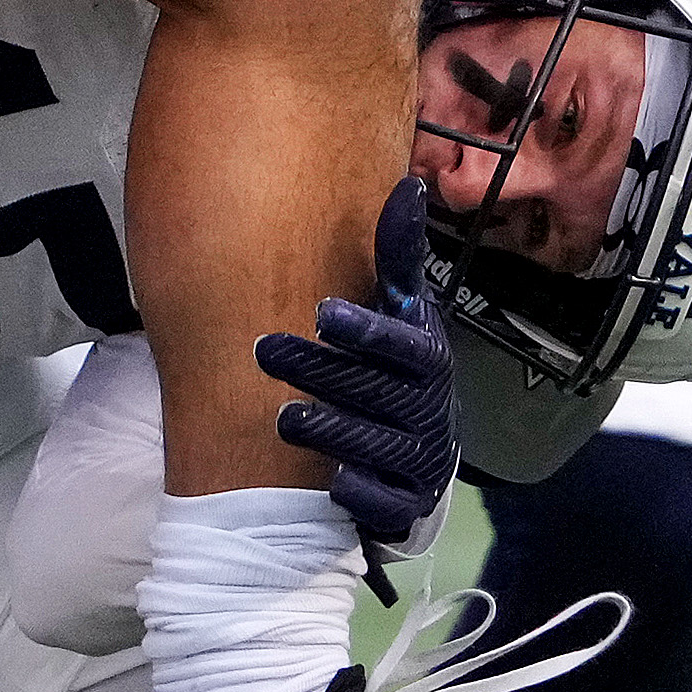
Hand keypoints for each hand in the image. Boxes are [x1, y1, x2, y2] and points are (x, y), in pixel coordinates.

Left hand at [261, 180, 459, 556]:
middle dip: (321, 371)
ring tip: (282, 417)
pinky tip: (331, 483)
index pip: (405, 345)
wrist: (418, 459)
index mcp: (428, 362)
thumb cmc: (397, 374)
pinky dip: (361, 493)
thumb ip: (398, 259)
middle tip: (262, 349)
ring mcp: (418, 460)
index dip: (367, 330)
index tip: (322, 311)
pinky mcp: (403, 504)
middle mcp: (429, 410)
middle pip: (379, 392)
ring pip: (378, 446)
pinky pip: (385, 502)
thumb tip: (408, 187)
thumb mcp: (402, 317)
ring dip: (332, 429)